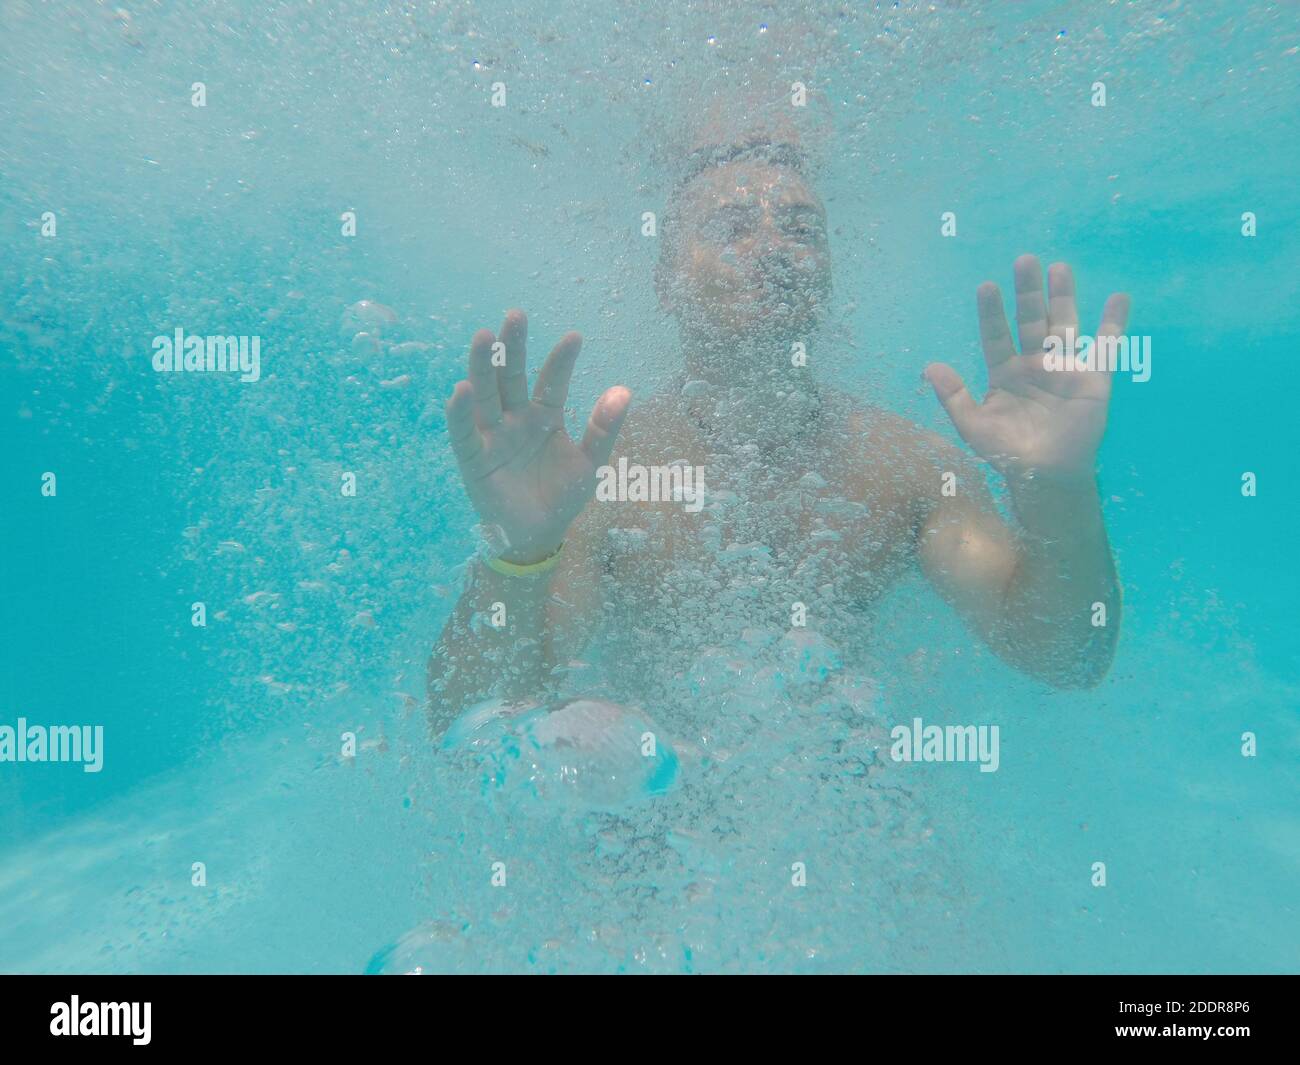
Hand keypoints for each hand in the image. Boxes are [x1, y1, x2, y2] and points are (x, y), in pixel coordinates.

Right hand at [446, 310, 629, 562]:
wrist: (539, 535)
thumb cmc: (563, 497)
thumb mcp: (591, 463)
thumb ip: (603, 428)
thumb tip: (624, 391)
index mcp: (544, 417)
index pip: (551, 381)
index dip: (561, 361)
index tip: (575, 337)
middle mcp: (516, 419)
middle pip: (510, 377)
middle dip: (512, 348)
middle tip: (516, 315)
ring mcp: (493, 436)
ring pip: (485, 396)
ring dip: (481, 367)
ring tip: (483, 337)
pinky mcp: (474, 459)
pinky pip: (464, 434)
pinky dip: (460, 413)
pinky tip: (460, 390)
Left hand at [925, 255, 1129, 479]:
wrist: (1044, 476)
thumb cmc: (1006, 453)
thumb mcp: (972, 425)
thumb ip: (953, 396)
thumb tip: (929, 367)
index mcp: (1005, 373)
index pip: (996, 335)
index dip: (991, 313)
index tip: (986, 286)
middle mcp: (1034, 364)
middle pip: (1031, 321)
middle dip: (1028, 293)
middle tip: (1025, 260)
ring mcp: (1063, 369)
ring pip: (1063, 325)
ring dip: (1063, 298)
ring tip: (1060, 268)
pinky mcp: (1093, 379)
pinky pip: (1106, 348)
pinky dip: (1113, 324)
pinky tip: (1118, 298)